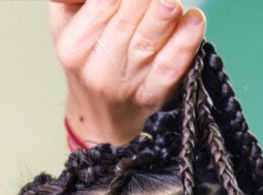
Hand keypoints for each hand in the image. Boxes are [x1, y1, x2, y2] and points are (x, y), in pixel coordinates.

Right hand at [50, 0, 206, 146]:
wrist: (100, 115)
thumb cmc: (88, 56)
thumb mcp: (68, 22)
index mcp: (74, 44)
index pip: (104, 1)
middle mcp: (99, 68)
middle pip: (129, 15)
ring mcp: (127, 84)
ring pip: (149, 39)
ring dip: (165, 13)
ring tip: (171, 2)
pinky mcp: (152, 95)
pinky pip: (170, 68)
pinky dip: (185, 43)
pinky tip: (194, 21)